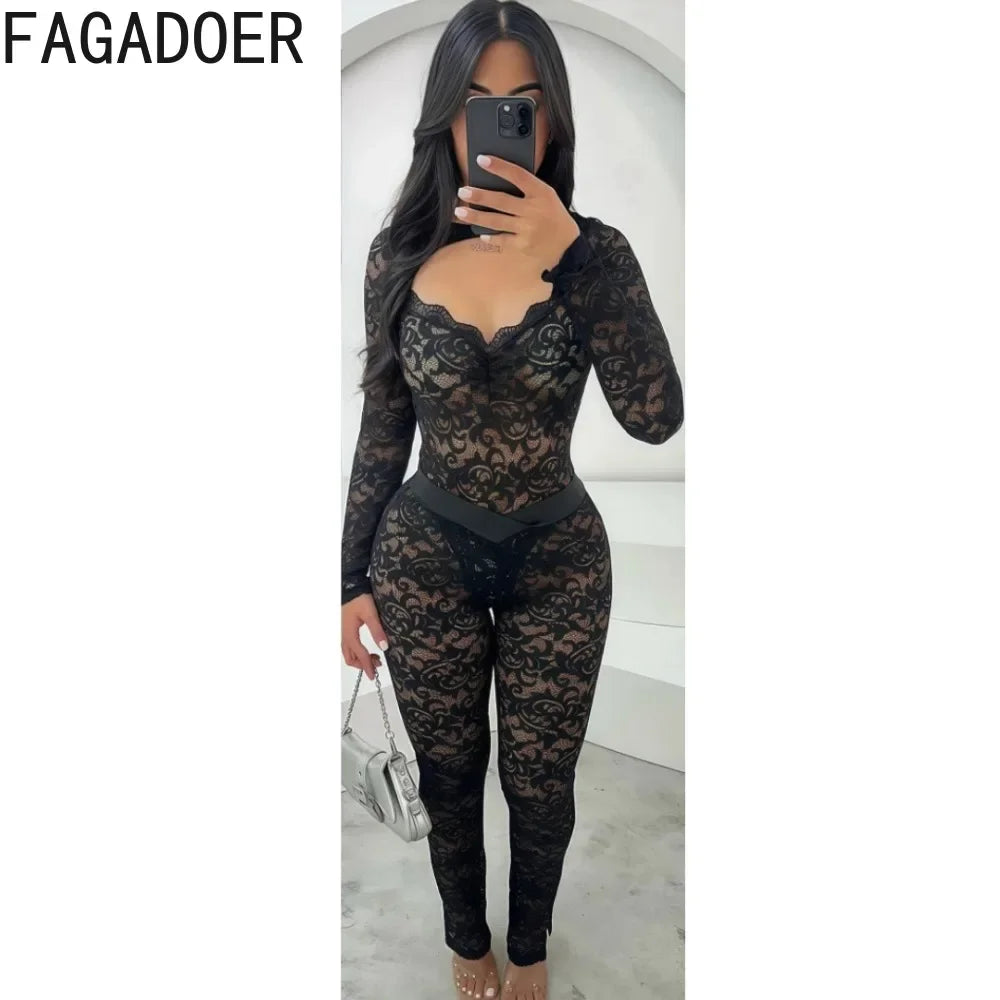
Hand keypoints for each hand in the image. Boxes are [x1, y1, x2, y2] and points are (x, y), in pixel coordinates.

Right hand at [341, 592, 389, 680]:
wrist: (351, 587)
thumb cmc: (360, 598)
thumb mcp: (371, 614)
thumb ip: (377, 631)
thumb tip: (384, 647)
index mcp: (349, 633)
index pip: (359, 654)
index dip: (366, 666)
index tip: (372, 675)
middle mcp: (344, 635)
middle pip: (350, 657)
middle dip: (363, 664)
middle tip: (377, 665)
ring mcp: (344, 632)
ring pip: (349, 653)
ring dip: (360, 659)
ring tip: (375, 658)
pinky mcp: (346, 629)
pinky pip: (349, 647)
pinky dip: (358, 652)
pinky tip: (368, 649)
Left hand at [455, 154, 580, 272]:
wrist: (568, 245)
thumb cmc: (553, 216)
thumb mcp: (546, 196)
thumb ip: (527, 188)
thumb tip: (498, 179)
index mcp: (541, 193)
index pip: (518, 175)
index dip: (499, 166)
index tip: (481, 159)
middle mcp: (533, 210)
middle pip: (501, 200)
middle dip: (479, 195)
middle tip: (462, 191)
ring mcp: (527, 229)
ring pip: (496, 221)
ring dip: (475, 216)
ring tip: (460, 212)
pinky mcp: (523, 245)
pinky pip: (501, 239)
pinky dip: (490, 235)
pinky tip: (479, 232)